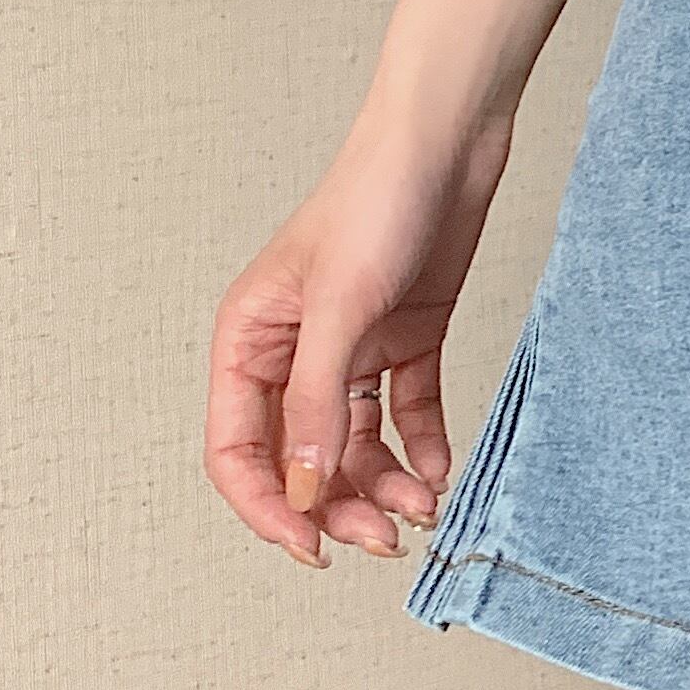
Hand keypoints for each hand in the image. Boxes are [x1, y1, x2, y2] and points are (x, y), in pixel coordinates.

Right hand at [203, 100, 515, 566]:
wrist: (450, 141)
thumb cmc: (378, 199)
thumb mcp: (343, 306)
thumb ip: (320, 401)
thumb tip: (304, 489)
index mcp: (249, 341)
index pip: (239, 450)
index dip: (270, 507)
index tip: (312, 548)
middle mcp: (295, 352)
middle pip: (302, 457)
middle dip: (339, 504)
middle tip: (386, 538)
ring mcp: (351, 347)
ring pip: (355, 443)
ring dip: (384, 483)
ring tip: (426, 506)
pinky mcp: (405, 337)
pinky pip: (406, 411)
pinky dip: (423, 444)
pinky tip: (442, 468)